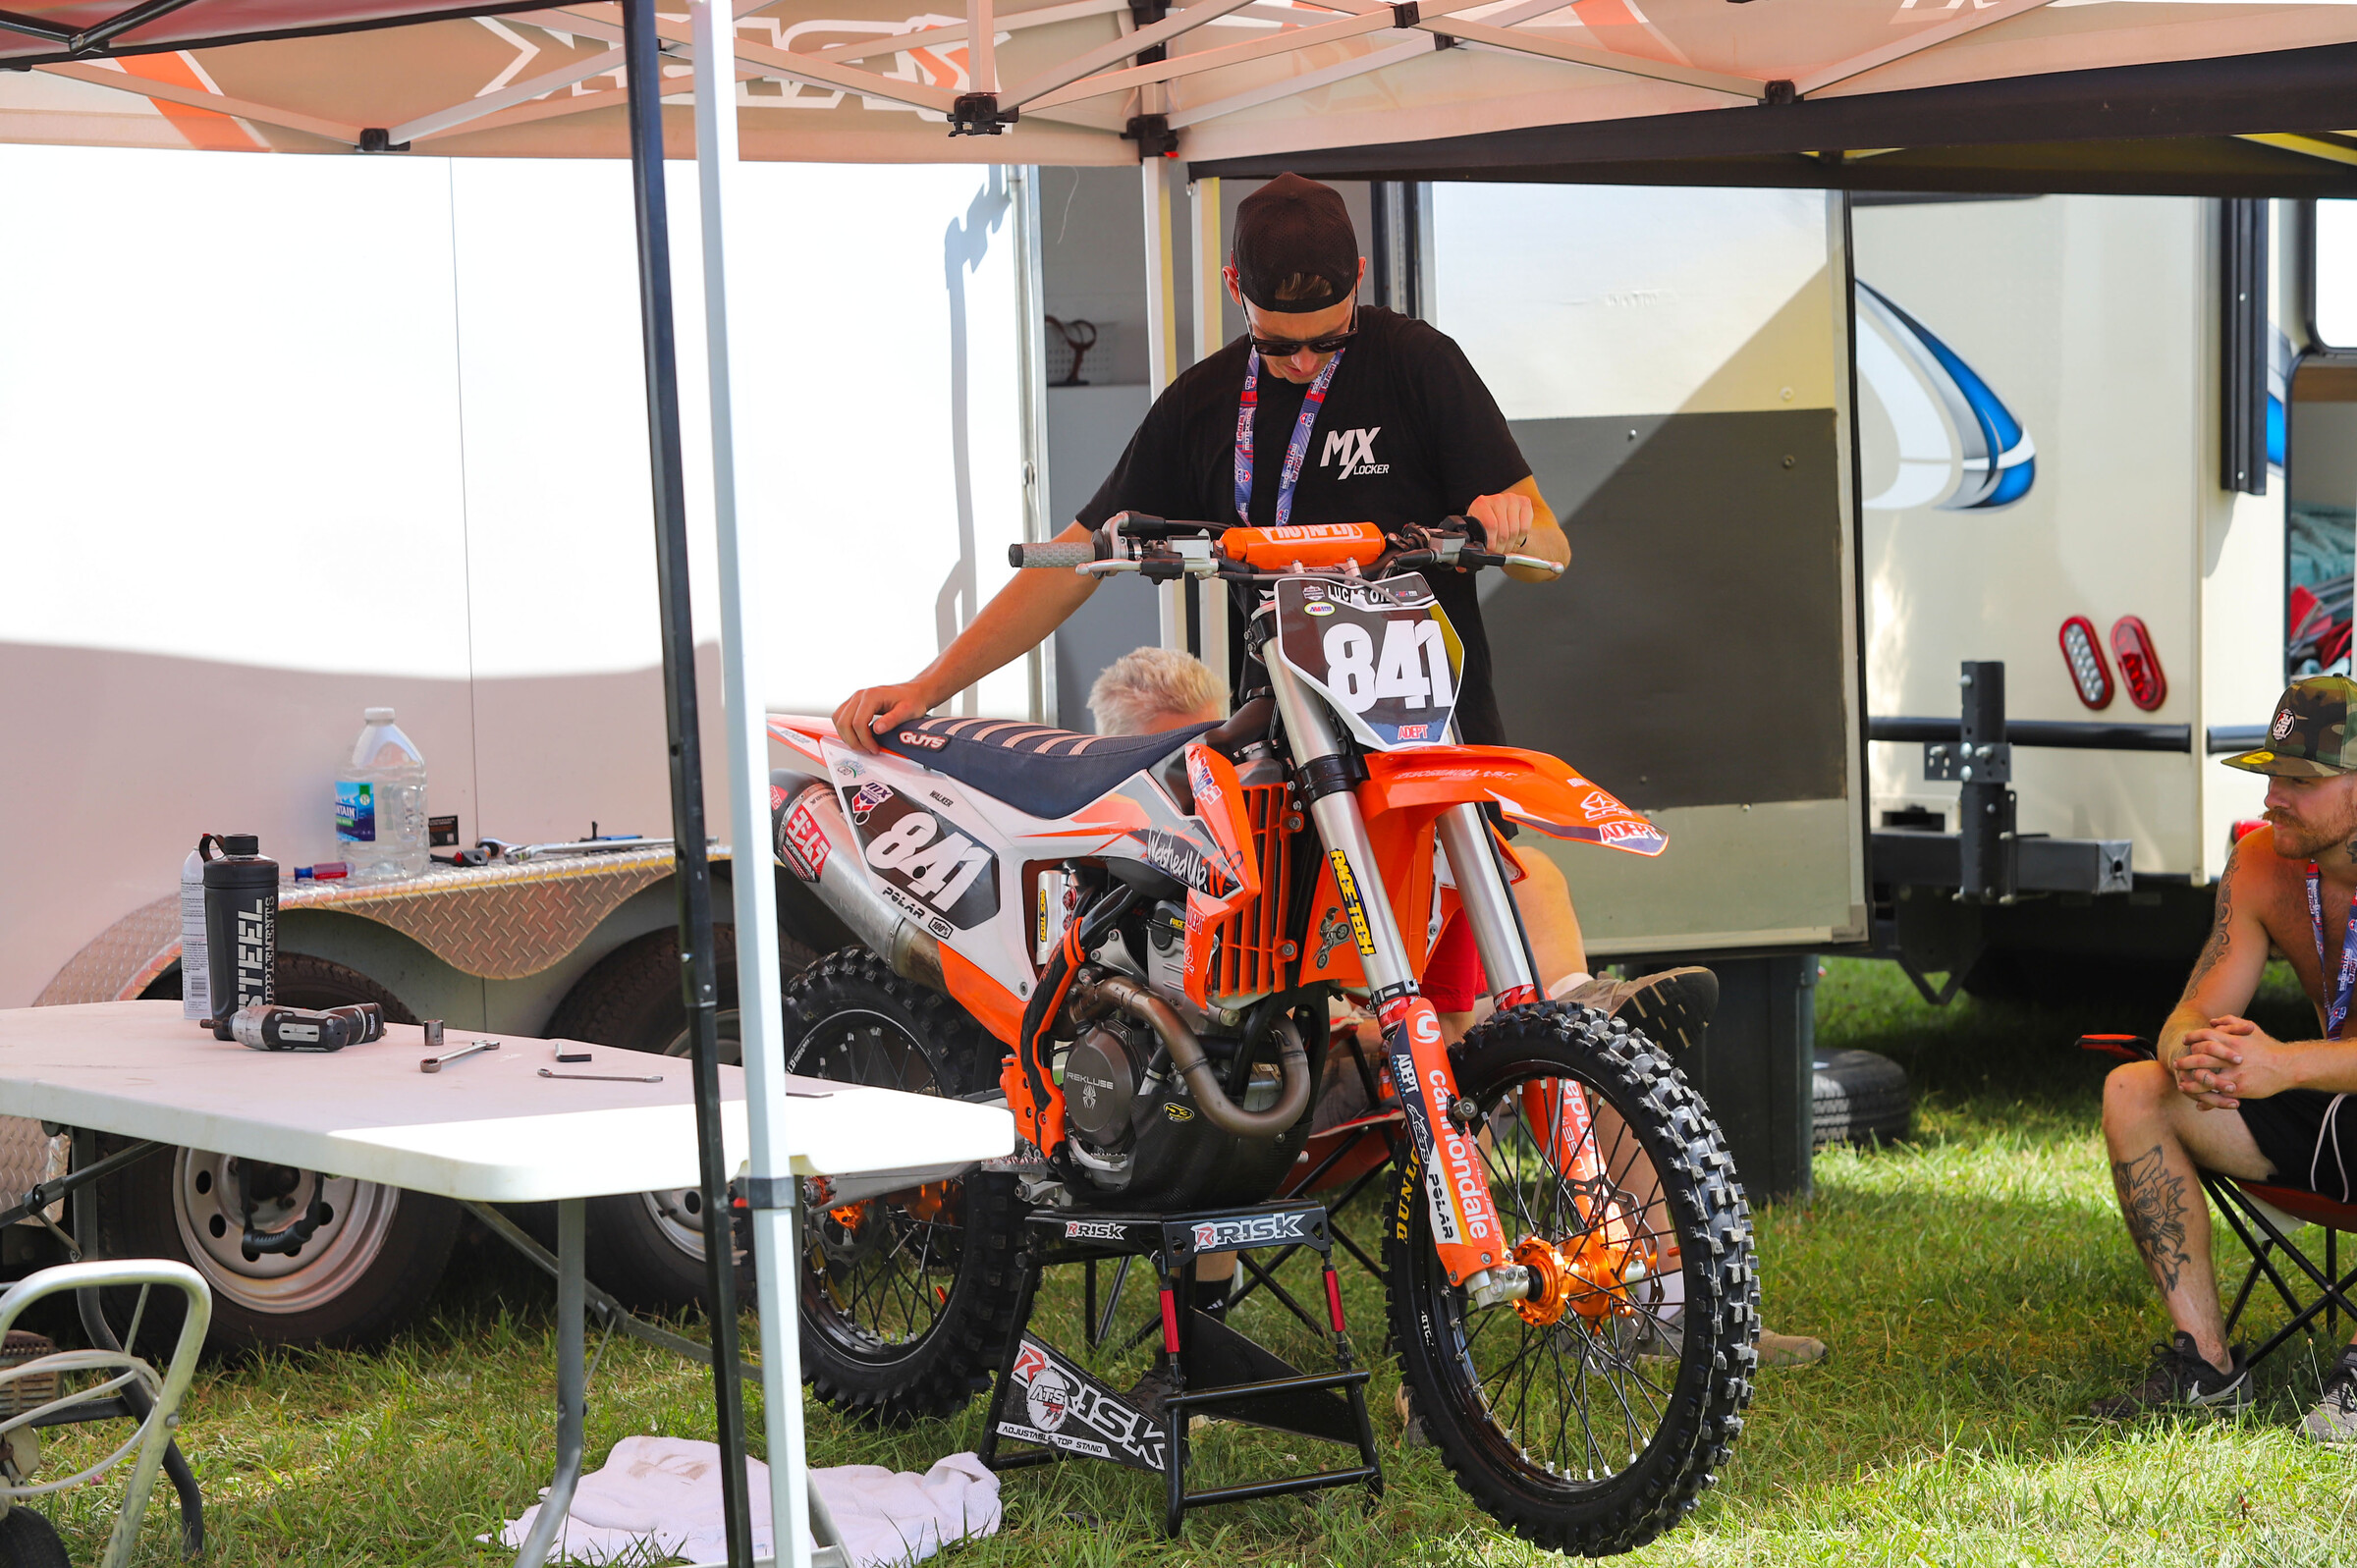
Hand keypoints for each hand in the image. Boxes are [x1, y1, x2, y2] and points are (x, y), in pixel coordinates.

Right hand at [831, 680, 934, 755]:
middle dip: (853, 741)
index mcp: (871, 696)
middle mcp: (860, 695)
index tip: (874, 748)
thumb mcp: (907, 711)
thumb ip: (892, 720)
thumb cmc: (911, 700)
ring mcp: (855, 698)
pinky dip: (845, 729)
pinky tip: (856, 737)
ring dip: (846, 736)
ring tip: (862, 745)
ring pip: (838, 720)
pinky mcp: (854, 703)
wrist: (912, 692)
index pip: (858, 723)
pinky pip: (841, 717)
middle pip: (843, 722)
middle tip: (867, 750)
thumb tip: (877, 729)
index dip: (864, 740)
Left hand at [1465, 490, 1535, 555]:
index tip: (1490, 552)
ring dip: (1510, 545)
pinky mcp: (1524, 502)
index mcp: (1480, 503)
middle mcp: (1497, 499)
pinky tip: (1514, 539)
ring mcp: (1512, 499)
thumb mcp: (1475, 532)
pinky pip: (1525, 528)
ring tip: (1505, 547)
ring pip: (1515, 531)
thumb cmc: (1485, 522)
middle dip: (1500, 548)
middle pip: (1503, 531)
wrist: (1497, 512)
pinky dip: (1520, 539)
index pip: (1490, 526)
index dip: (1491, 544)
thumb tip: (1463, 566)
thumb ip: (1470, 547)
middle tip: (1498, 553)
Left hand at [2175, 1015, 2295, 1105]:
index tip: (2184, 1042)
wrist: (2288, 1066)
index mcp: (2232, 1041)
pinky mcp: (2239, 1088)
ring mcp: (2234, 1073)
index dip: (2192, 1038)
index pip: (2204, 1036)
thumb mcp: (2251, 1029)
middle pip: (2199, 1057)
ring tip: (2182, 1083)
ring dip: (2190, 1082)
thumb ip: (2231, 1022)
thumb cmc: (2267, 1047)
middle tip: (2176, 1063)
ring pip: (2204, 1078)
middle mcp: (2230, 1057)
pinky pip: (2217, 1094)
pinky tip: (2198, 1101)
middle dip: (2185, 1061)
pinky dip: (2206, 1098)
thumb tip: (2212, 1022)